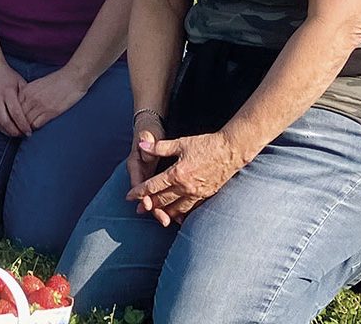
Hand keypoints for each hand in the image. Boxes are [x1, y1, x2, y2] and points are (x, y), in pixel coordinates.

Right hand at [0, 63, 31, 137]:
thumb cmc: (7, 75)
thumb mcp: (20, 82)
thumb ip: (26, 96)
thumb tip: (35, 110)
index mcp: (7, 92)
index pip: (16, 113)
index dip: (23, 125)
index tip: (29, 131)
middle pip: (5, 122)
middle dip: (16, 132)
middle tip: (24, 135)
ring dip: (8, 132)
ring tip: (18, 134)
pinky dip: (1, 128)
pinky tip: (9, 130)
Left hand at [18, 69, 88, 130]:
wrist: (72, 77)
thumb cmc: (58, 80)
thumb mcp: (38, 83)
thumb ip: (29, 93)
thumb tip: (24, 103)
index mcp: (27, 90)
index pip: (14, 106)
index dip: (14, 114)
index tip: (16, 120)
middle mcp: (31, 98)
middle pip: (18, 115)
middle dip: (18, 123)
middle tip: (19, 128)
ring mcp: (40, 105)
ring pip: (26, 122)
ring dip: (26, 127)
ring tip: (27, 130)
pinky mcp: (50, 112)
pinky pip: (36, 124)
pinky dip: (35, 127)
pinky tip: (37, 127)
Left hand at [125, 132, 243, 226]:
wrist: (231, 150)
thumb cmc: (206, 145)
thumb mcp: (180, 143)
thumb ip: (159, 147)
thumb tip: (141, 145)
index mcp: (177, 174)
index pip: (152, 187)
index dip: (139, 192)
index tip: (129, 197)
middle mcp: (186, 187)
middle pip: (162, 200)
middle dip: (149, 205)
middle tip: (138, 210)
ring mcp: (197, 193)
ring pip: (176, 209)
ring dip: (164, 212)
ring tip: (156, 214)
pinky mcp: (206, 195)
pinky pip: (191, 209)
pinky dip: (182, 214)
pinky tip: (178, 217)